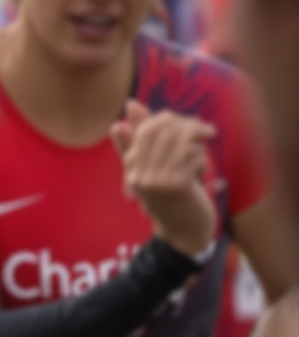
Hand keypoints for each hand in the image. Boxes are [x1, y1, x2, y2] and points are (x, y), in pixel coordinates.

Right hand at [111, 101, 217, 258]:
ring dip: (198, 139)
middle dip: (187, 125)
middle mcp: (139, 174)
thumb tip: (130, 104)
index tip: (187, 123)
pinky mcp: (177, 186)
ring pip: (180, 141)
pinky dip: (202, 157)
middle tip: (205, 130)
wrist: (183, 233)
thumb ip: (139, 138)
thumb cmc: (171, 197)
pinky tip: (204, 166)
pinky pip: (193, 156)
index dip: (168, 120)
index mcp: (131, 168)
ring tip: (206, 142)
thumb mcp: (153, 167)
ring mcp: (157, 181)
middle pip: (163, 131)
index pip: (146, 129)